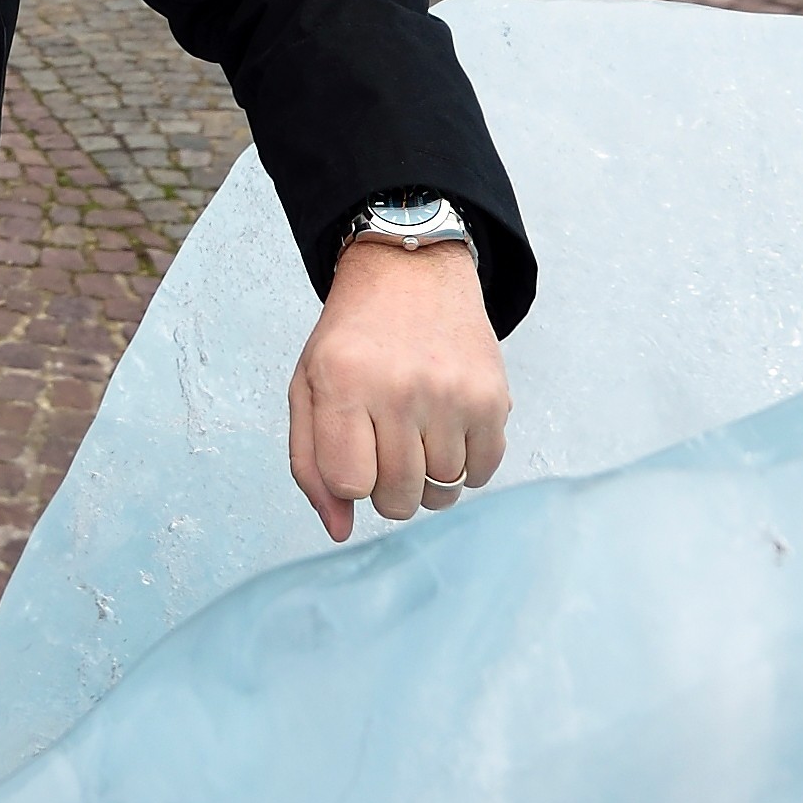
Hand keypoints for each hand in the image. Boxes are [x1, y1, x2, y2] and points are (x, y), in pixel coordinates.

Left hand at [286, 239, 508, 542]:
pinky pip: (482, 473)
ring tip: (418, 434)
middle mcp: (400, 389)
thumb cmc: (354, 336)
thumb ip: (311, 463)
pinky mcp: (492, 398)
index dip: (351, 478)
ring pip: (442, 492)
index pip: (351, 484)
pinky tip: (448, 430)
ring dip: (428, 477)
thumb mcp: (309, 386)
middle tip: (387, 446)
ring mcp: (451, 394)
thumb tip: (339, 530)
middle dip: (389, 487)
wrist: (411, 272)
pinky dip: (466, 466)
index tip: (355, 450)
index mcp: (344, 384)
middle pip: (398, 498)